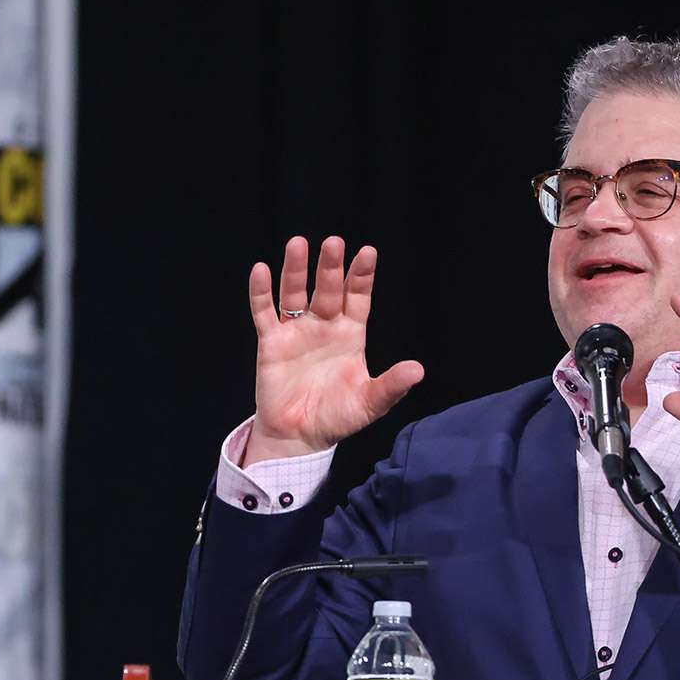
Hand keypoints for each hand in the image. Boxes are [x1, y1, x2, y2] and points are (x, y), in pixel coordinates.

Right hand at [244, 236, 423, 464]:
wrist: (299, 437)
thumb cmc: (337, 417)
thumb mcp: (369, 403)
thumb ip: (391, 386)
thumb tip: (419, 370)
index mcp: (350, 335)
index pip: (358, 298)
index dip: (361, 277)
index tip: (367, 253)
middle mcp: (324, 326)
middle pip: (328, 290)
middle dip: (330, 267)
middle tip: (334, 243)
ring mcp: (297, 331)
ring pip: (295, 293)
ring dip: (295, 270)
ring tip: (298, 244)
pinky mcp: (272, 343)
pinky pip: (265, 313)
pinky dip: (262, 293)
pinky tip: (260, 270)